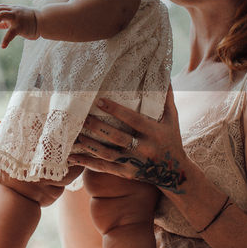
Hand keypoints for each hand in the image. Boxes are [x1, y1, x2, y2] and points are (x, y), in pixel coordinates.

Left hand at [0, 3, 38, 47]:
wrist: (44, 21)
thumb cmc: (30, 20)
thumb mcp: (17, 18)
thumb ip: (7, 21)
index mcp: (11, 9)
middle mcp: (13, 11)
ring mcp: (17, 18)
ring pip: (1, 15)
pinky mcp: (21, 26)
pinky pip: (11, 33)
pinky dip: (6, 40)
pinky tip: (2, 46)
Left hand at [68, 88, 188, 194]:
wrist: (174, 173)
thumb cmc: (171, 139)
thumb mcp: (172, 119)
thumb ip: (166, 98)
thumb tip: (164, 74)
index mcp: (154, 132)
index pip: (133, 120)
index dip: (116, 111)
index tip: (99, 102)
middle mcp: (144, 148)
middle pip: (117, 137)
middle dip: (98, 127)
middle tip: (82, 117)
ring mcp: (134, 162)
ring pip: (108, 154)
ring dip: (90, 144)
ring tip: (75, 135)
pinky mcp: (126, 173)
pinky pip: (104, 168)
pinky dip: (87, 163)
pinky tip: (72, 157)